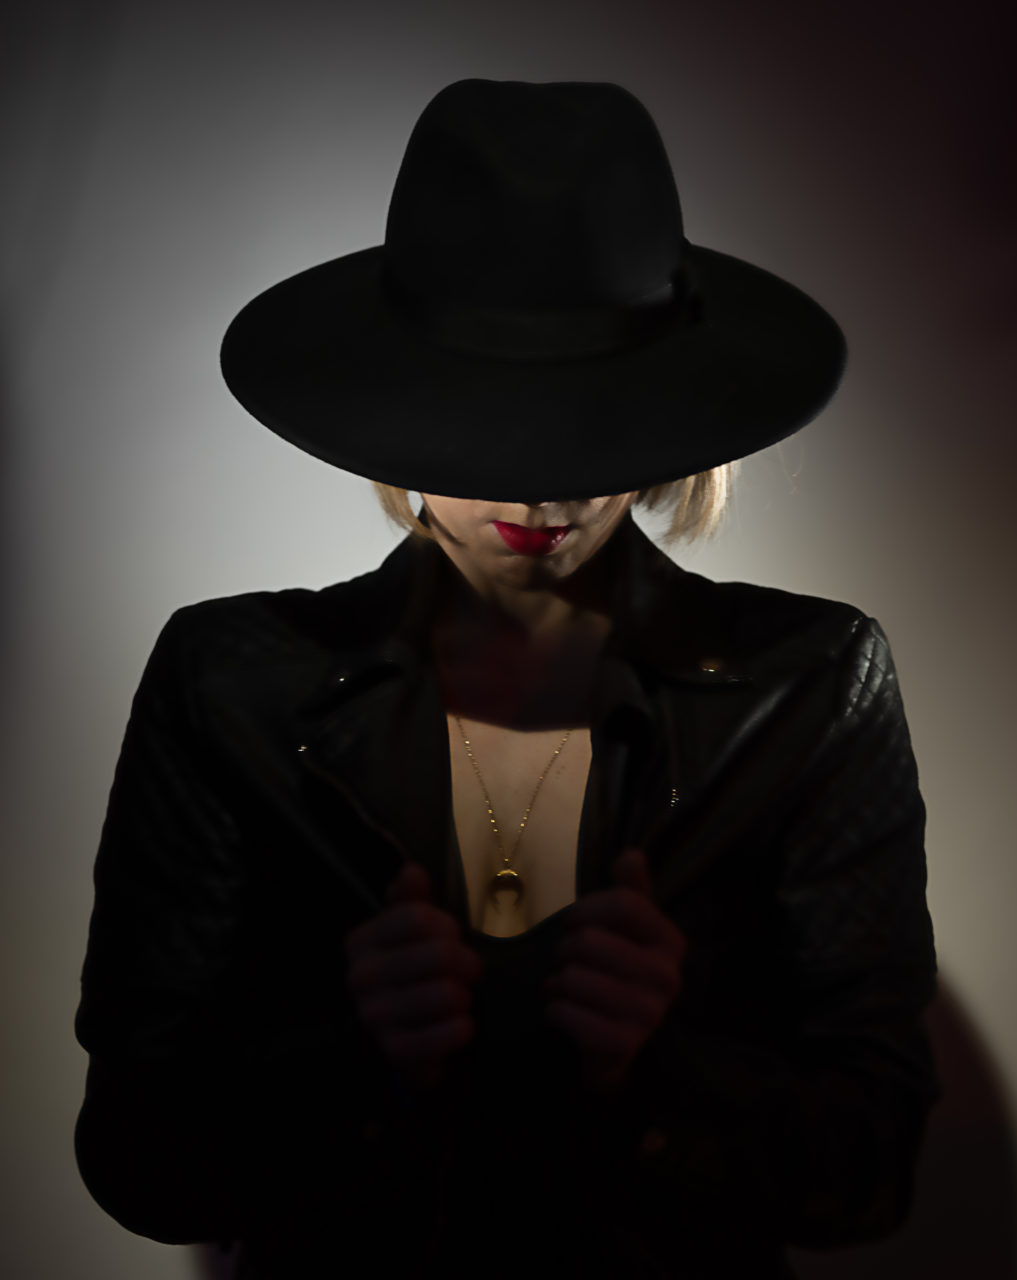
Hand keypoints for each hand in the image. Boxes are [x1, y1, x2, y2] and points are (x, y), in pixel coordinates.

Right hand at [345, 861, 483, 1092]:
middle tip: (467, 972)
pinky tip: (461, 1026)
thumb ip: (409, 900)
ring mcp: (375, 1017)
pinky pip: (445, 1036)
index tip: (451, 937)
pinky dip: (462, 1029)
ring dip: (465, 997)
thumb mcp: (403, 932)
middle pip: (440, 954)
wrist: (389, 1040)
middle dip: (467, 962)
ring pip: (447, 994)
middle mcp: (361, 977)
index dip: (446, 926)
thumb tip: (412, 871)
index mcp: (362, 941)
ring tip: (459, 999)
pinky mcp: (395, 1052)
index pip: (417, 917)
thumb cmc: (404, 975)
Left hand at [542, 848, 686, 1093]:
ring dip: (557, 982)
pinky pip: (570, 1016)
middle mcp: (668, 976)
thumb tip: (633, 855)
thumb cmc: (615, 973)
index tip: (573, 922)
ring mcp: (649, 1013)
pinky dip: (555, 1010)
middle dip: (564, 950)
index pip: (623, 903)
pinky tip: (560, 1011)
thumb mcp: (625, 929)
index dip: (586, 909)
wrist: (614, 1044)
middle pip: (590, 941)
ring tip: (563, 987)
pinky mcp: (624, 1045)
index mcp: (670, 941)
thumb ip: (630, 891)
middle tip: (567, 961)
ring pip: (574, 978)